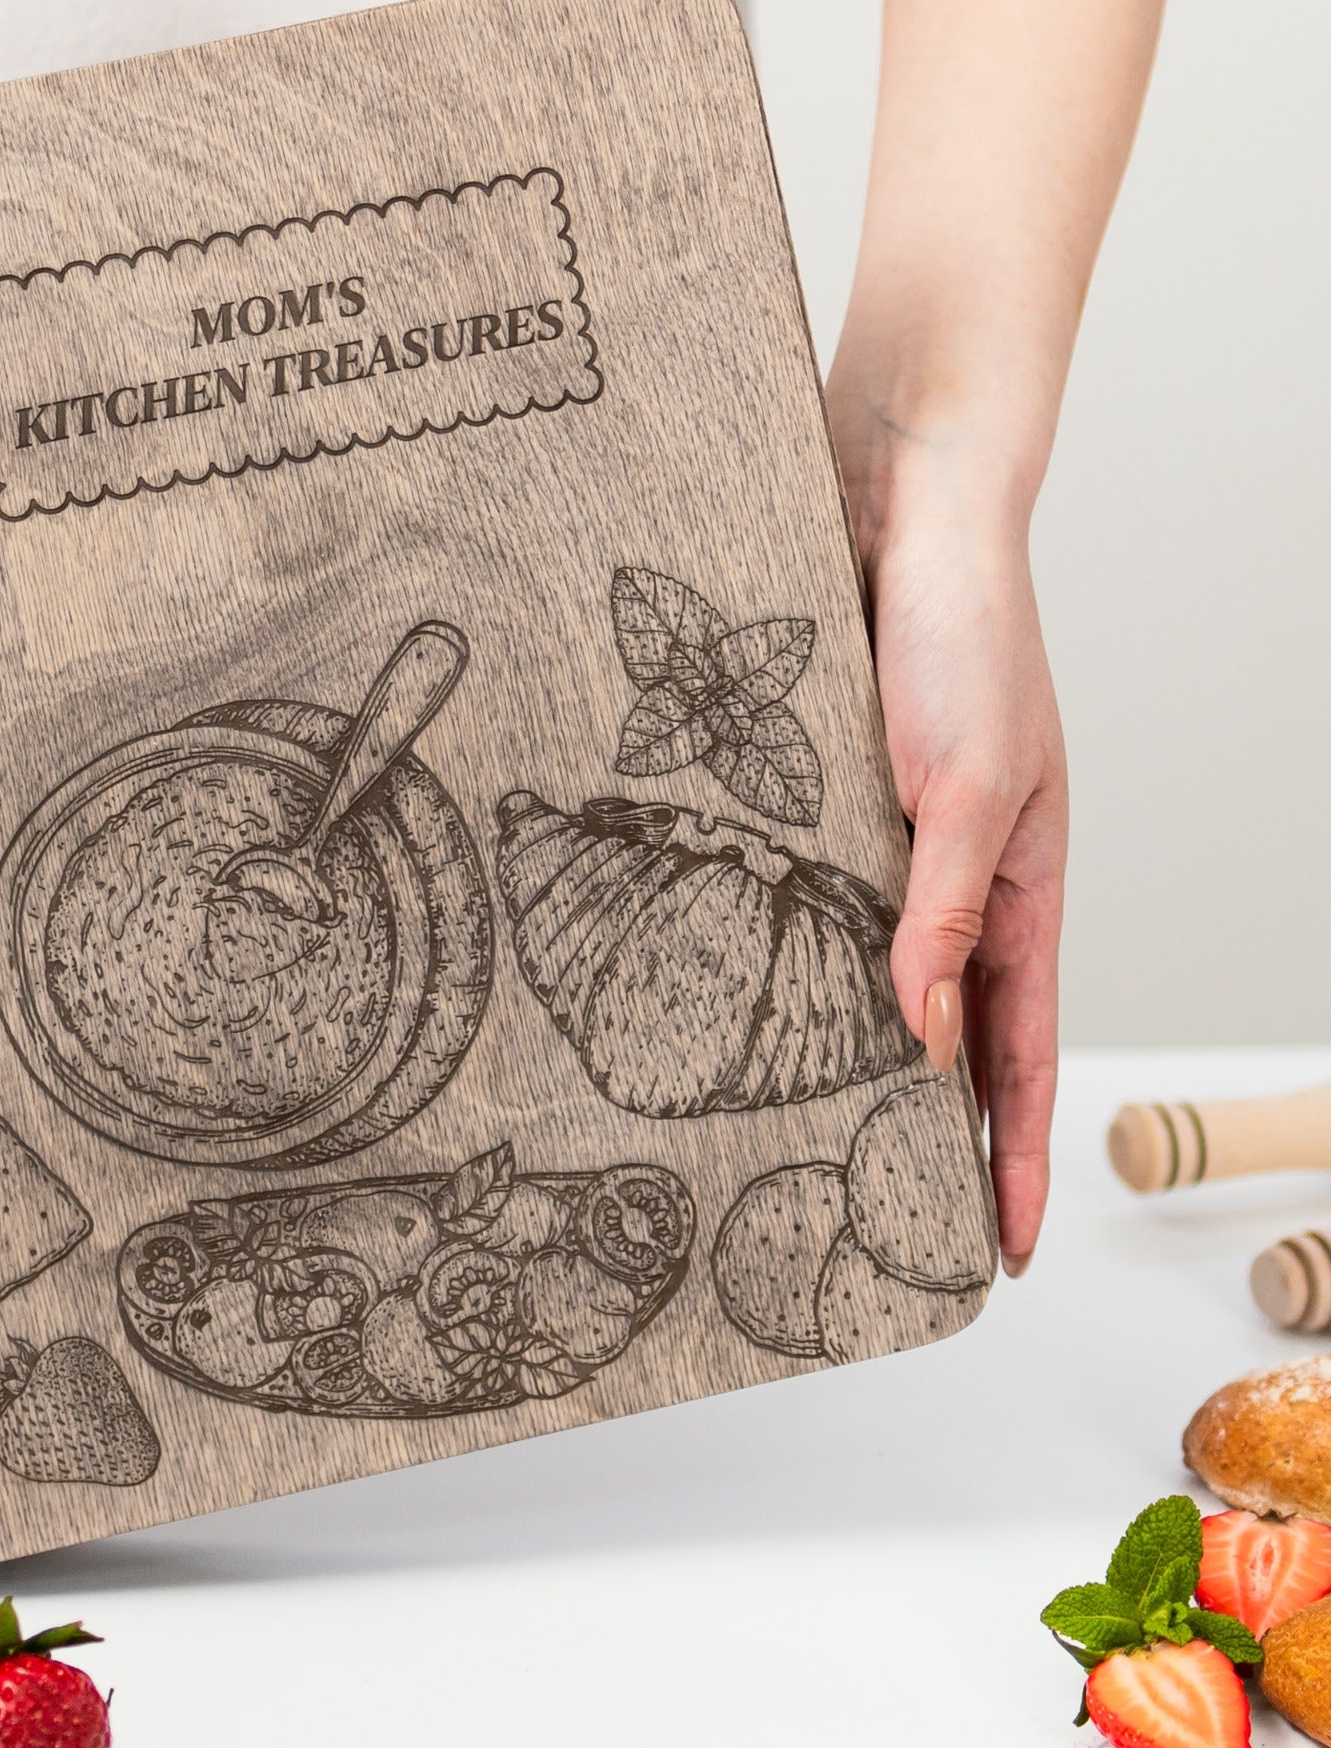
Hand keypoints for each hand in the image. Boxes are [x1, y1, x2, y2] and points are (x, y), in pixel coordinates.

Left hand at [841, 436, 1066, 1277]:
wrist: (901, 502)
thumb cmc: (967, 633)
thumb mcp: (968, 789)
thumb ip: (938, 914)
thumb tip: (922, 1040)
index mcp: (1018, 880)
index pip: (1018, 1045)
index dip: (1010, 1148)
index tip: (996, 1245)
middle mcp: (948, 869)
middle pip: (942, 1026)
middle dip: (925, 1124)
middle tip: (885, 1215)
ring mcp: (881, 835)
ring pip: (861, 966)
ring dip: (840, 1044)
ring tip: (796, 1132)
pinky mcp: (817, 793)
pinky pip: (800, 893)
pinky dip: (774, 949)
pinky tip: (729, 992)